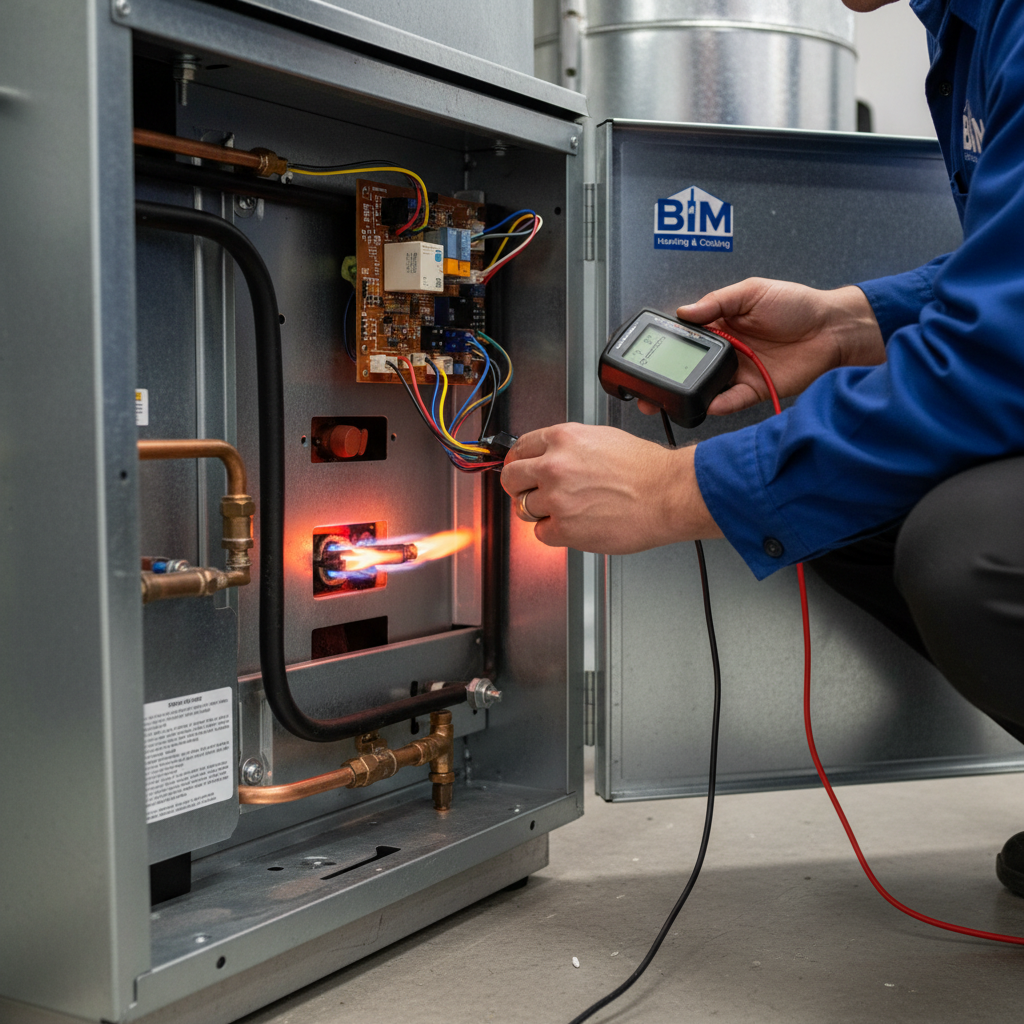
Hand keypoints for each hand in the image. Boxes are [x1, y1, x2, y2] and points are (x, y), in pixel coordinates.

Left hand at [500, 423, 721, 552]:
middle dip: (519, 487)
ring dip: (540, 512)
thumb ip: (569, 447)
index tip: (520, 469)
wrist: (668, 494)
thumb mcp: (601, 438)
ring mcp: (557, 499)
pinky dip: (554, 532)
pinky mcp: (564, 529)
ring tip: (566, 510)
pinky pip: (541, 534)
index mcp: (562, 439)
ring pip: (523, 509)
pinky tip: (574, 525)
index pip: (520, 448)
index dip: (519, 461)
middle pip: (511, 479)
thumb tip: (550, 457)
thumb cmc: (646, 469)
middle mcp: (554, 466)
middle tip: (529, 493)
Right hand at [637, 279, 883, 416]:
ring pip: (706, 386)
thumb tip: (685, 310)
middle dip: (668, 377)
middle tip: (649, 386)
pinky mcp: (755, 389)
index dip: (667, 344)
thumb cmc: (798, 305)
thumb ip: (717, 301)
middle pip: (690, 366)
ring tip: (673, 397)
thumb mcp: (752, 291)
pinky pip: (732, 400)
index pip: (687, 335)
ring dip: (690, 393)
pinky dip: (720, 404)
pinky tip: (709, 403)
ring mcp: (739, 371)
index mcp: (722, 323)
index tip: (650, 350)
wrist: (833, 329)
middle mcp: (727, 350)